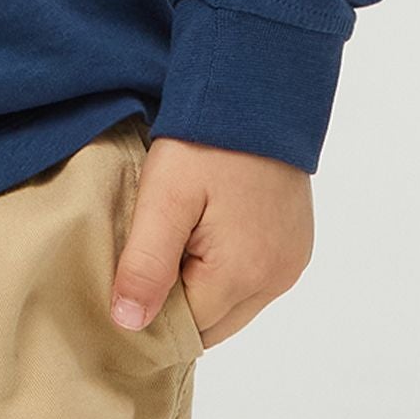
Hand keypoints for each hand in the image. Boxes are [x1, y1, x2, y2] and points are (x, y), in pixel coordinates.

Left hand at [110, 136, 313, 348]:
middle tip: (143, 261)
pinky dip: (227, 269)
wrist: (257, 88)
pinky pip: (254, 279)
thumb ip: (146, 264)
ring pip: (234, 304)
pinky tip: (204, 232)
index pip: (187, 330)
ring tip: (174, 240)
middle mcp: (277, 279)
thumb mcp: (165, 197)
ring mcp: (291, 262)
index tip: (124, 284)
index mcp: (243, 275)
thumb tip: (129, 326)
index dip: (151, 313)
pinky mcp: (295, 244)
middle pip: (213, 323)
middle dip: (177, 305)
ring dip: (202, 287)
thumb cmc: (208, 140)